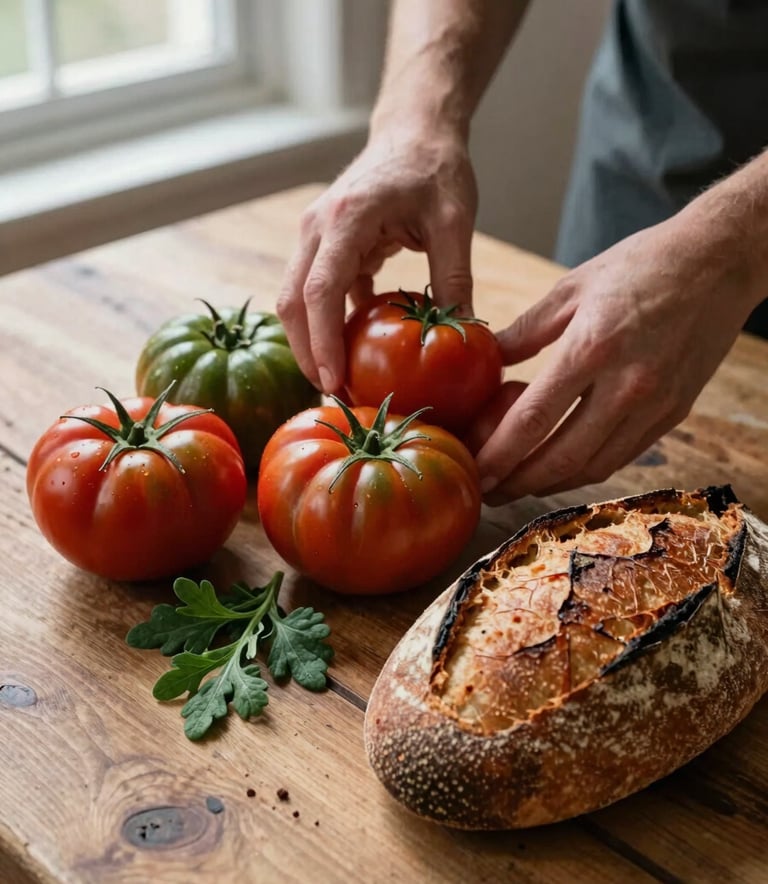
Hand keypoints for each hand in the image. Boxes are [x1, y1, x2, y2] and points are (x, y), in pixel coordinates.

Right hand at [276, 126, 477, 392]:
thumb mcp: (454, 222)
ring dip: (312, 343)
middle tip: (334, 396)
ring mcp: (315, 236)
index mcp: (346, 218)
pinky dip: (328, 325)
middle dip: (307, 353)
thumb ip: (454, 279)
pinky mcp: (324, 246)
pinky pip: (316, 294)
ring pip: (296, 300)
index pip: (320, 290)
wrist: (415, 131)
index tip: (334, 382)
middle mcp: (317, 227)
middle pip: (293, 302)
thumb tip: (463, 337)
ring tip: (339, 384)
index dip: (322, 342)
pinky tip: (352, 354)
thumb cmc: (435, 168)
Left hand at [474, 215, 757, 503]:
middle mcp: (627, 384)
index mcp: (593, 347)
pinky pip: (623, 456)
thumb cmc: (643, 264)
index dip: (500, 454)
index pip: (535, 418)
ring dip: (552, 485)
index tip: (476, 471)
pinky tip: (562, 469)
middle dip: (519, 482)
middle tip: (489, 490)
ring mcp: (655, 404)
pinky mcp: (674, 413)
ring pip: (595, 466)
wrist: (719, 262)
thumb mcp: (572, 287)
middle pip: (563, 456)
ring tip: (518, 485)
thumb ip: (526, 330)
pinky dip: (588, 470)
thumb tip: (488, 360)